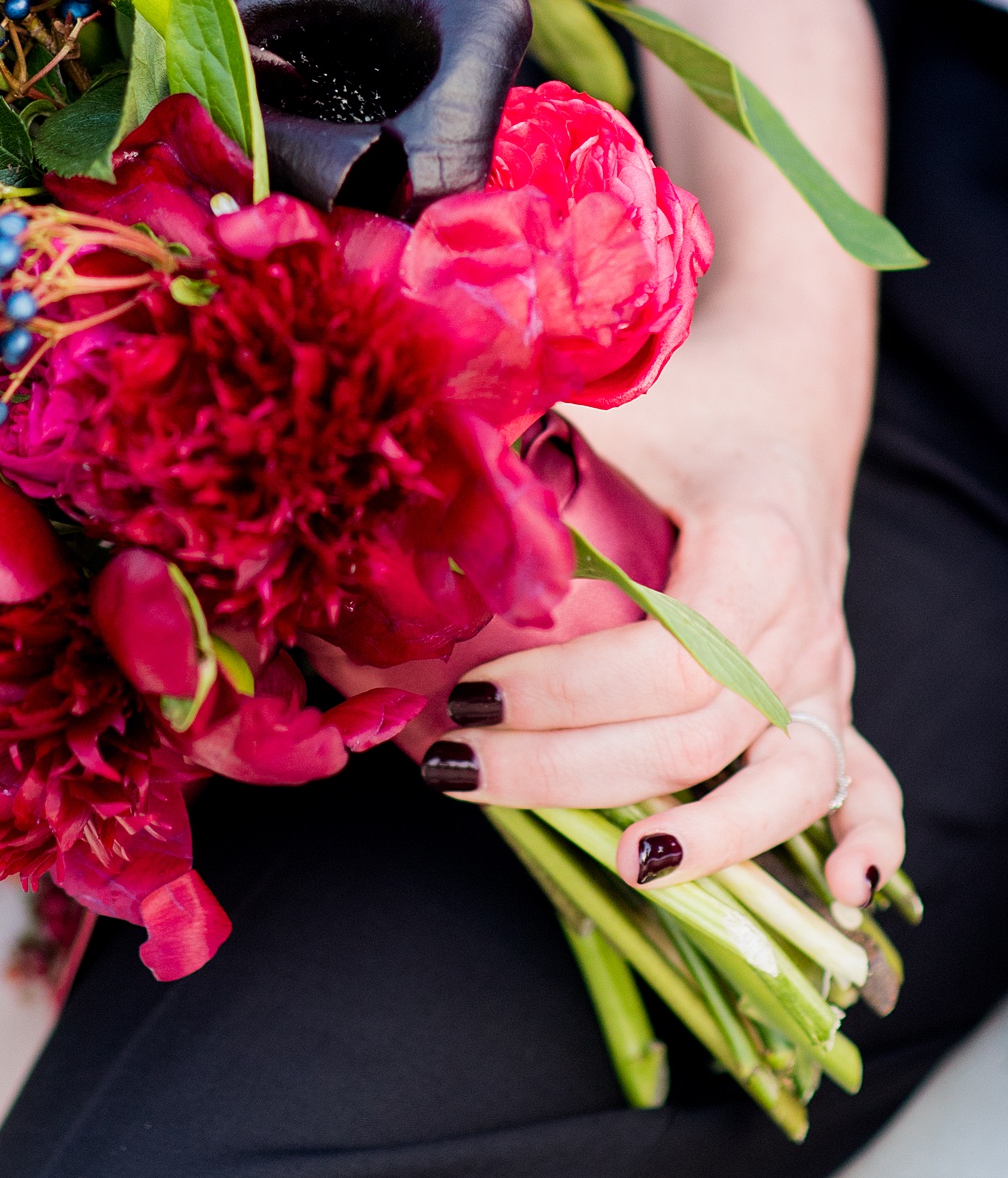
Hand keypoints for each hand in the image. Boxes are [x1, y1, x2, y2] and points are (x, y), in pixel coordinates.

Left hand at [428, 432, 904, 908]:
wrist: (778, 403)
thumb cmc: (689, 408)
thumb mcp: (618, 412)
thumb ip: (537, 444)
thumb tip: (432, 488)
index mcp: (753, 551)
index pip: (665, 661)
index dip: (566, 695)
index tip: (469, 697)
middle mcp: (800, 624)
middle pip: (697, 737)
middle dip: (570, 769)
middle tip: (459, 767)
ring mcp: (822, 671)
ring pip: (782, 783)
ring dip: (707, 839)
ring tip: (619, 862)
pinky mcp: (826, 698)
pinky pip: (865, 780)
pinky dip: (866, 839)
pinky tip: (845, 895)